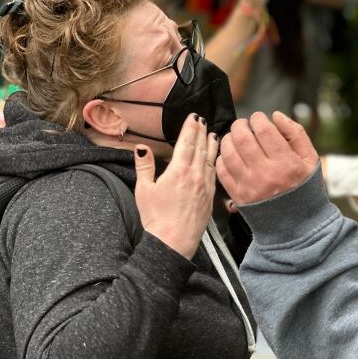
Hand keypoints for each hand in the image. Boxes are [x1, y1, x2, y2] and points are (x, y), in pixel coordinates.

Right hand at [134, 113, 218, 258]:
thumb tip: (141, 147)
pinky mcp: (210, 197)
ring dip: (212, 145)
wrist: (173, 241)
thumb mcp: (144, 190)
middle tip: (204, 120)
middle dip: (202, 132)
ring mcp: (205, 186)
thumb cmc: (156, 217)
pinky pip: (215, 173)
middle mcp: (195, 175)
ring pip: (211, 159)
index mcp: (178, 170)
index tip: (194, 117)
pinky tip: (215, 159)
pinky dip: (216, 162)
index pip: (186, 142)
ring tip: (214, 134)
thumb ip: (144, 166)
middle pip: (200, 147)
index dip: (190, 128)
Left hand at [216, 111, 318, 204]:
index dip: (258, 118)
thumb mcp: (310, 158)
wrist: (298, 222)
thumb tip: (276, 115)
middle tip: (244, 124)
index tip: (258, 118)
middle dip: (240, 125)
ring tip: (235, 137)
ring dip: (228, 139)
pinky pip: (222, 171)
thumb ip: (296, 133)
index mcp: (286, 163)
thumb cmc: (304, 186)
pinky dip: (222, 158)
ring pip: (228, 153)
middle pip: (242, 138)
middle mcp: (266, 174)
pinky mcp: (239, 196)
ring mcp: (250, 186)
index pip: (264, 130)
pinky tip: (230, 155)